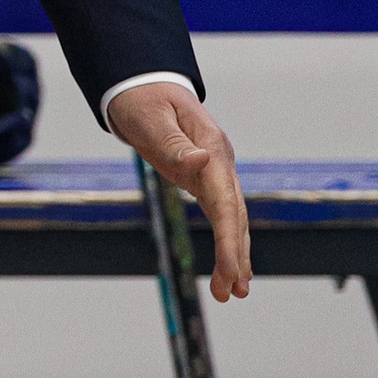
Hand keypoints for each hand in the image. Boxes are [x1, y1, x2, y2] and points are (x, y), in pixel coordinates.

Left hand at [107, 81, 251, 301]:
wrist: (142, 84)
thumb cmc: (143, 100)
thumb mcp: (152, 119)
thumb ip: (176, 144)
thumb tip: (203, 161)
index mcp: (212, 146)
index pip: (225, 199)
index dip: (229, 237)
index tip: (229, 268)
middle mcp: (220, 160)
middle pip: (234, 214)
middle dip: (235, 255)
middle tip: (232, 293)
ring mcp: (216, 169)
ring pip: (232, 217)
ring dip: (235, 255)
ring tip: (233, 293)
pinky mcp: (206, 177)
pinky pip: (222, 213)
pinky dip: (227, 241)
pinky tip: (231, 268)